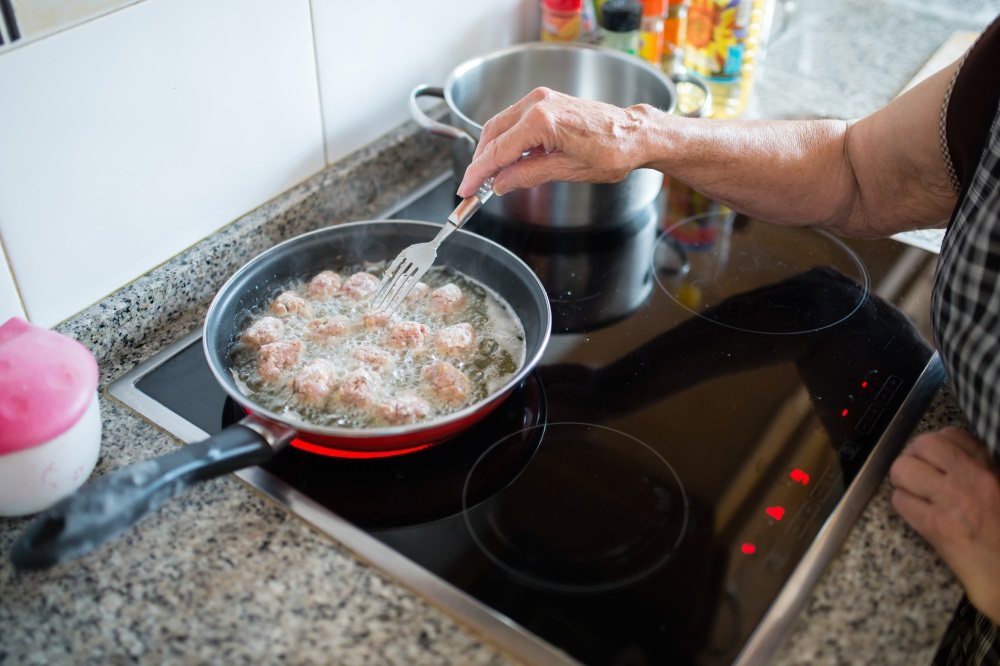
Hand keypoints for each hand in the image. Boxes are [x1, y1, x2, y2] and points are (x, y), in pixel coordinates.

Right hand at [456, 87, 655, 197]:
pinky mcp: (547, 101)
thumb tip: (501, 183)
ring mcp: (542, 99)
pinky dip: (506, 139)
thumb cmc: (612, 151)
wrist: (635, 134)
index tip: (466, 189)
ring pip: (501, 125)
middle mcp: (538, 103)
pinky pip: (515, 120)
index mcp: (542, 121)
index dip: (478, 173)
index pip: (498, 151)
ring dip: (491, 150)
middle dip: (480, 161)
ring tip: (488, 176)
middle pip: (493, 134)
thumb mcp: (565, 171)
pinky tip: (507, 159)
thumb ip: (526, 175)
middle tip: (473, 186)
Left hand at [889, 427, 999, 623]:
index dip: (934, 446)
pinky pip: (900, 501)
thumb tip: (949, 453)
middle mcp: (970, 479)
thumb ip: (978, 466)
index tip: (934, 459)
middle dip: (913, 457)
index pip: (949, 435)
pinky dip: (904, 505)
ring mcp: (951, 502)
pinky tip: (917, 513)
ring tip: (913, 491)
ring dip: (903, 480)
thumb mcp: (998, 487)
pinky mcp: (935, 526)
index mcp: (988, 468)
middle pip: (922, 445)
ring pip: (903, 470)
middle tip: (917, 473)